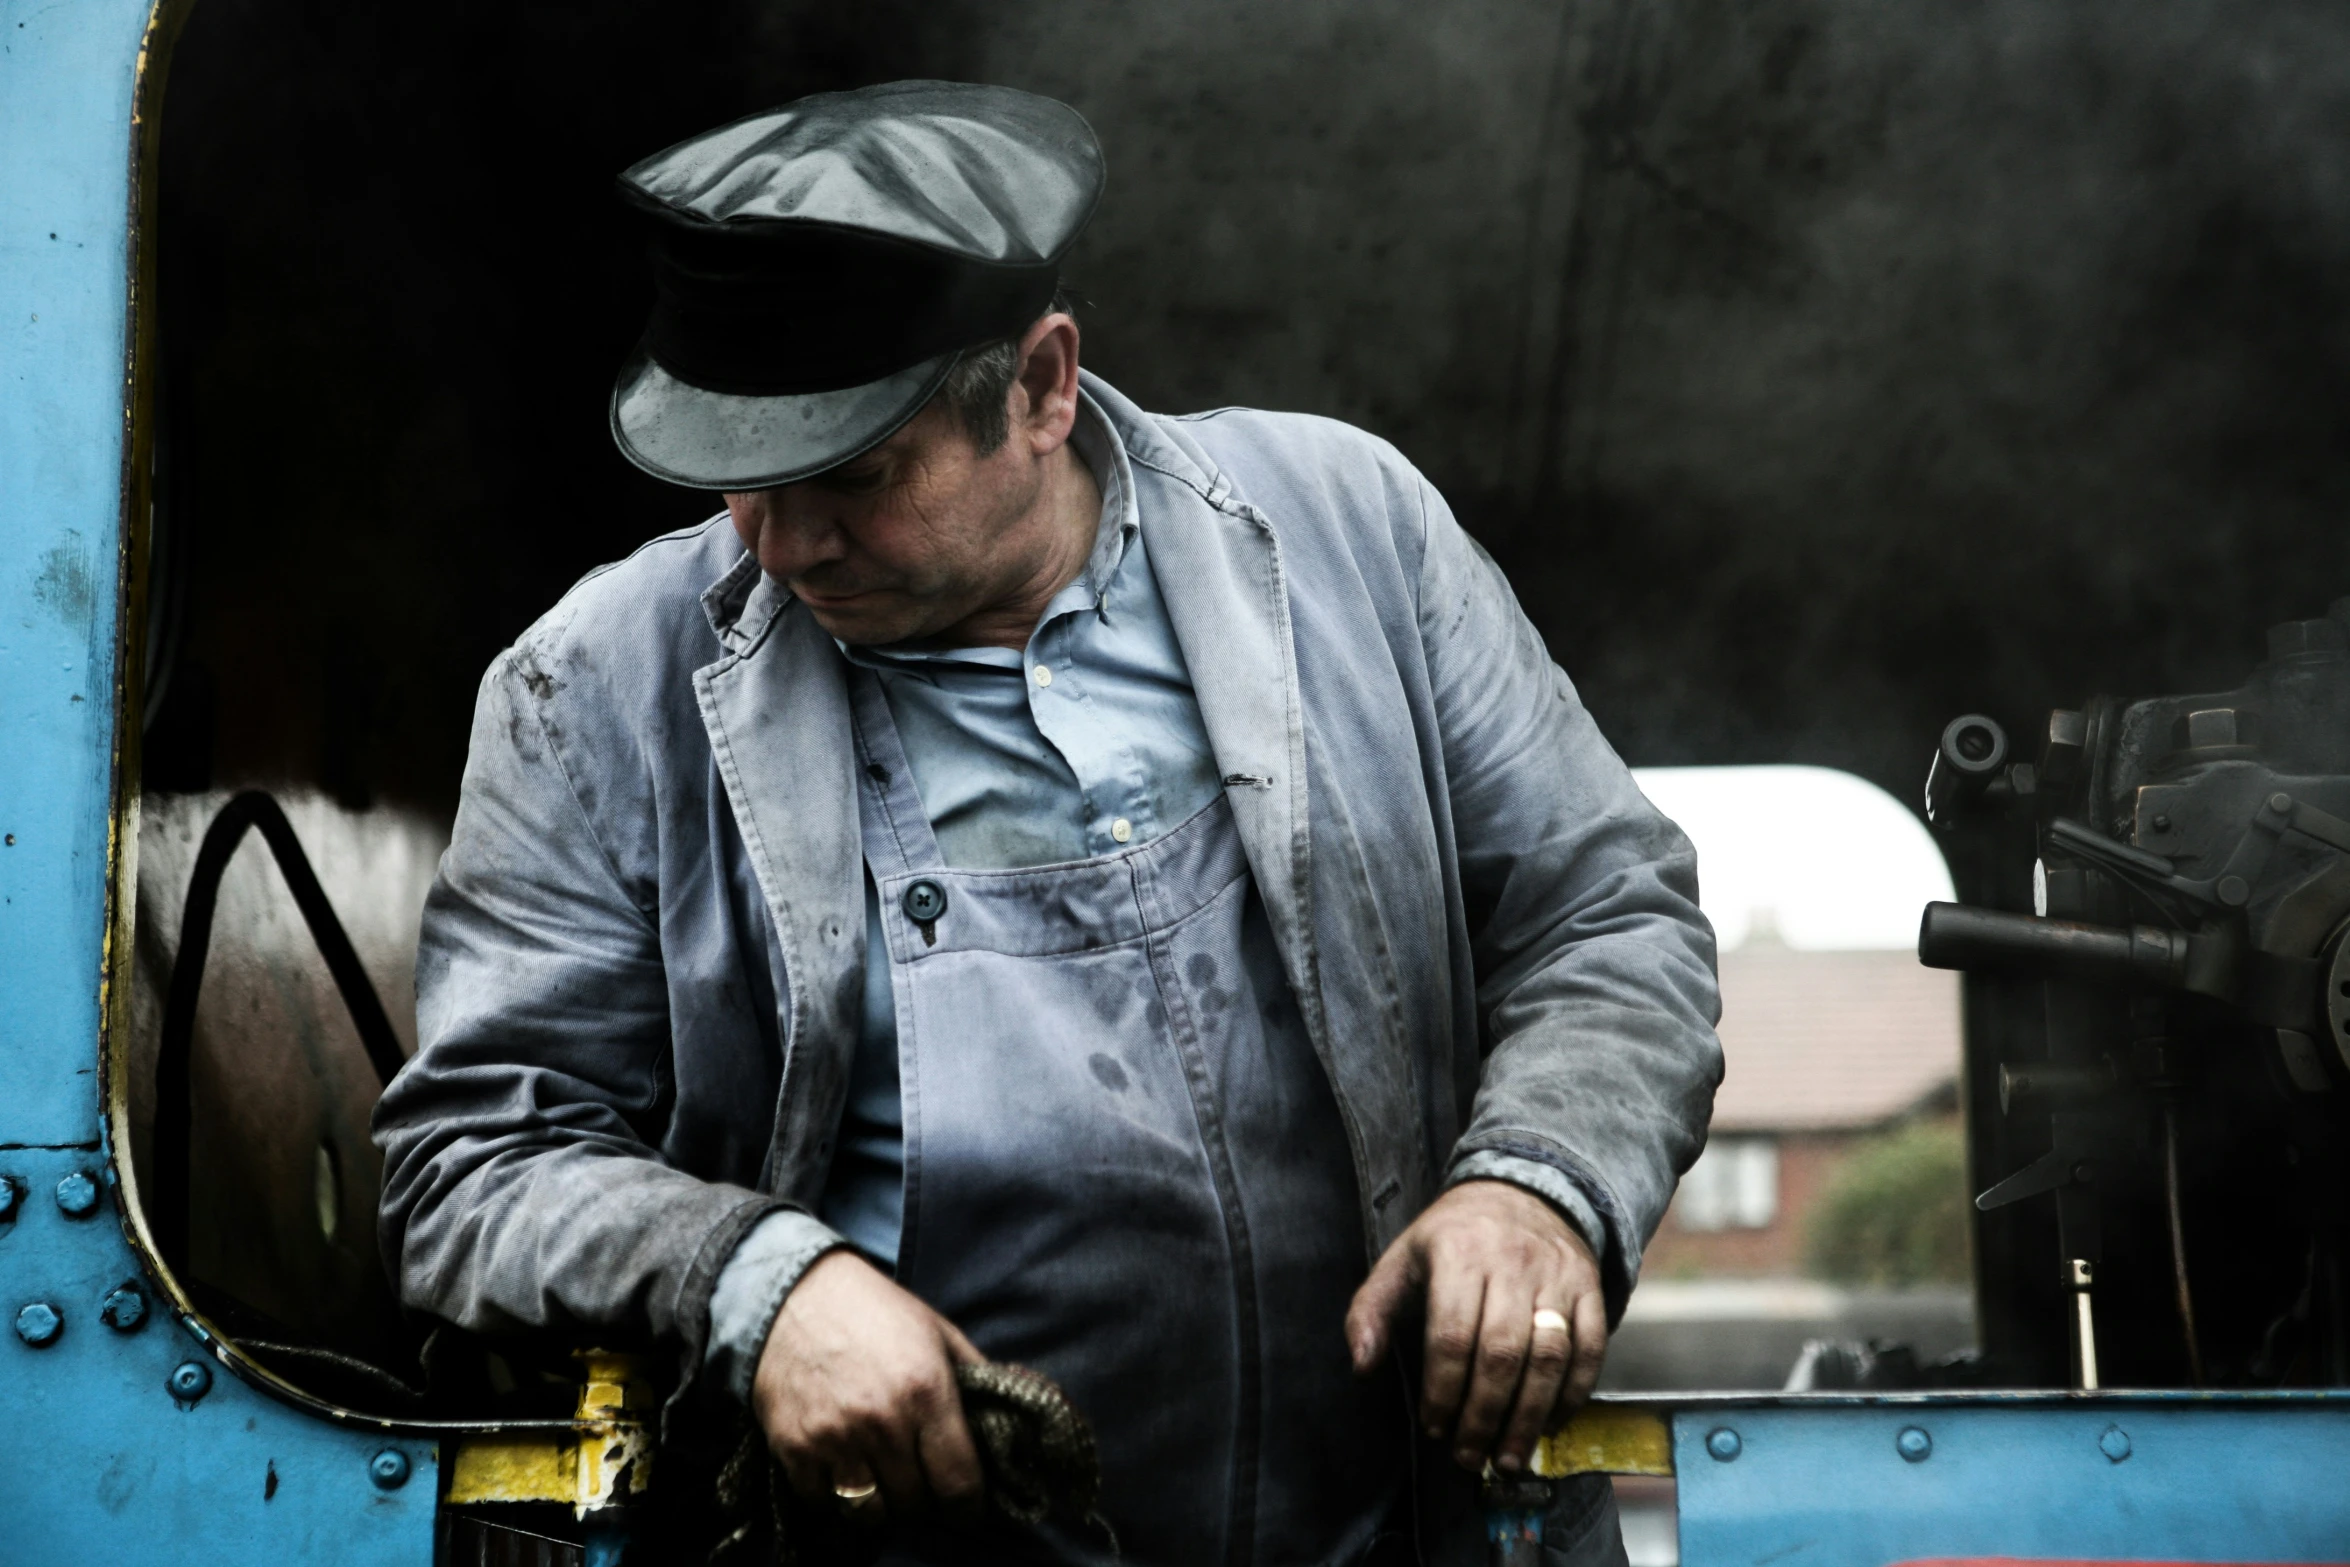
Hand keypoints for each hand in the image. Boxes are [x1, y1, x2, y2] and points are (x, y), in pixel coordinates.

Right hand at [751, 1249, 985, 1519]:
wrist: (793, 1294)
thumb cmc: (875, 1312)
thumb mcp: (937, 1332)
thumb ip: (976, 1378)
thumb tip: (1011, 1418)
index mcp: (927, 1392)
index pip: (959, 1483)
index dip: (968, 1507)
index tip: (965, 1507)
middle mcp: (883, 1422)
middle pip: (914, 1504)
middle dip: (924, 1502)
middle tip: (921, 1485)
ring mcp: (835, 1439)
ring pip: (869, 1515)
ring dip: (881, 1506)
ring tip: (883, 1483)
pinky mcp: (794, 1448)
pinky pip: (821, 1504)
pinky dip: (834, 1498)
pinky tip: (842, 1472)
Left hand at [1345, 1179, 1606, 1474]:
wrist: (1524, 1190)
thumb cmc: (1453, 1237)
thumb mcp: (1402, 1258)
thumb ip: (1371, 1309)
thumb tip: (1361, 1365)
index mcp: (1457, 1254)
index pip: (1451, 1336)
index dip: (1443, 1391)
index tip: (1434, 1427)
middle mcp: (1511, 1263)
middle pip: (1501, 1353)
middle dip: (1483, 1415)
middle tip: (1468, 1456)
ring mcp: (1556, 1276)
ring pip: (1549, 1357)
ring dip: (1529, 1416)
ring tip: (1507, 1457)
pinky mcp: (1589, 1287)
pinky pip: (1589, 1349)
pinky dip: (1572, 1395)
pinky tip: (1549, 1424)